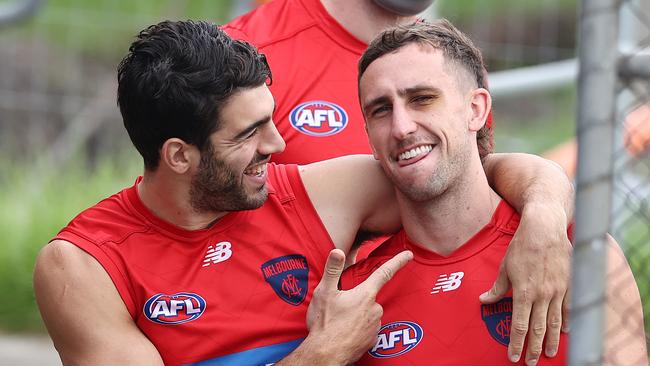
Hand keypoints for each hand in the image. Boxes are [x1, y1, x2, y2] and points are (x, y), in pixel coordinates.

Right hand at [305, 249, 412, 364]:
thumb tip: (338, 251)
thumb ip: (332, 270)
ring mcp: (375, 326)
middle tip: (339, 307)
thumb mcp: (324, 292)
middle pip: (369, 297)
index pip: (384, 273)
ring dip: (358, 314)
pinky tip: (346, 331)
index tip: (408, 254)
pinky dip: (358, 328)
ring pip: (368, 313)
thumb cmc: (325, 323)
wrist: (326, 354)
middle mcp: (375, 309)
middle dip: (357, 299)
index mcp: (365, 294)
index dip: (397, 261)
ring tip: (340, 321)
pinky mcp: (373, 340)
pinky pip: (368, 328)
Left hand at [479, 202, 571, 365]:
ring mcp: (559, 290)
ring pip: (555, 322)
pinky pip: (570, 308)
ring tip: (547, 354)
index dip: (516, 343)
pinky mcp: (570, 284)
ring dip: (550, 340)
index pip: (519, 325)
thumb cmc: (522, 246)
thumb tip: (484, 300)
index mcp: (524, 292)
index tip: (513, 356)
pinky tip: (566, 333)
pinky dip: (568, 322)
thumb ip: (497, 288)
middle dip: (533, 348)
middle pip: (538, 328)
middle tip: (530, 362)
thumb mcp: (505, 267)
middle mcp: (543, 295)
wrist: (545, 228)